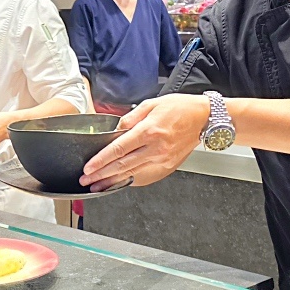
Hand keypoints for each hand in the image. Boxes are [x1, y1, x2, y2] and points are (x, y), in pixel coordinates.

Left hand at [79, 94, 209, 189]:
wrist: (204, 118)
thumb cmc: (180, 108)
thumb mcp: (151, 104)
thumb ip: (131, 117)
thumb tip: (116, 129)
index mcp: (149, 131)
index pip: (118, 149)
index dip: (100, 160)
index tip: (88, 168)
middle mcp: (155, 148)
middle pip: (122, 165)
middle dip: (101, 175)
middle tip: (86, 180)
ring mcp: (162, 160)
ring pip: (132, 174)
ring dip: (112, 181)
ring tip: (97, 186)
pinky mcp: (168, 166)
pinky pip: (145, 176)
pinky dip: (130, 180)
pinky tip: (118, 182)